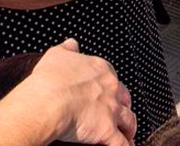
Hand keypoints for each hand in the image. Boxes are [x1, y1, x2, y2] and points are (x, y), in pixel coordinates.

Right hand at [16, 40, 135, 145]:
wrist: (49, 101)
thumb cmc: (50, 79)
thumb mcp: (57, 55)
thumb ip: (67, 49)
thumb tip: (71, 44)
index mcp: (100, 69)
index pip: (113, 77)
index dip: (112, 87)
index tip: (110, 92)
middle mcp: (110, 88)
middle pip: (125, 98)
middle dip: (125, 106)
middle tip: (123, 113)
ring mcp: (111, 110)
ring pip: (128, 120)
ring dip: (130, 127)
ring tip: (130, 133)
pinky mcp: (107, 130)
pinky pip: (121, 142)